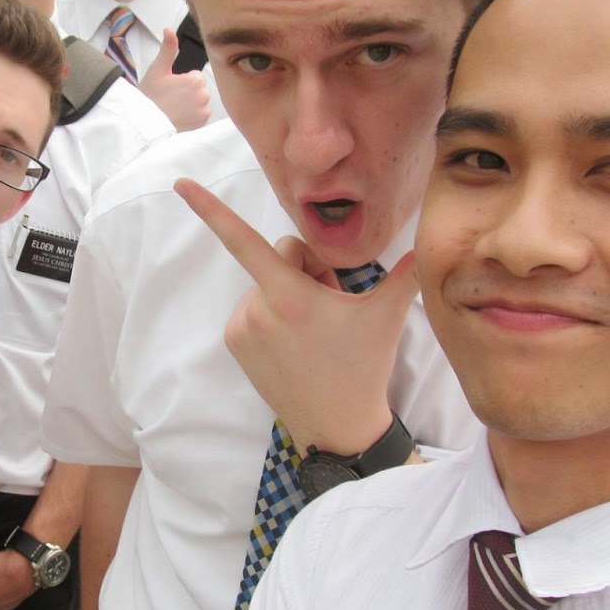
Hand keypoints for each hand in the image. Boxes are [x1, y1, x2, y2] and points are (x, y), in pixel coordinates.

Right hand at [138, 29, 211, 130]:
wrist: (145, 123)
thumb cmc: (150, 97)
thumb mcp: (157, 69)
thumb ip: (168, 48)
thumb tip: (169, 29)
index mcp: (196, 80)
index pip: (196, 76)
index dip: (182, 81)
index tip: (171, 87)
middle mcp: (204, 96)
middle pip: (199, 89)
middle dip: (188, 92)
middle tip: (171, 98)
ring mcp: (204, 111)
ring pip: (201, 102)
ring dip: (191, 105)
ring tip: (174, 108)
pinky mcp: (202, 123)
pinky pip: (201, 116)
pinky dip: (193, 117)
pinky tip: (179, 116)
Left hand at [174, 178, 419, 454]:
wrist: (337, 424)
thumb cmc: (363, 366)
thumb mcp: (388, 315)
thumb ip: (406, 273)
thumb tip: (427, 247)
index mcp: (290, 295)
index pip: (244, 240)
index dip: (211, 210)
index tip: (182, 186)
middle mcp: (258, 308)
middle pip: (281, 256)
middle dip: (308, 269)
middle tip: (333, 301)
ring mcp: (243, 327)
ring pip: (267, 282)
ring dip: (291, 292)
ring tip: (316, 325)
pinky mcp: (234, 342)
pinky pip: (254, 306)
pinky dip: (274, 311)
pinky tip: (296, 338)